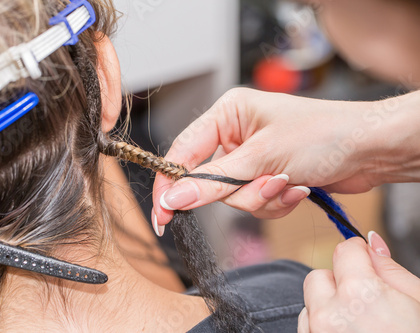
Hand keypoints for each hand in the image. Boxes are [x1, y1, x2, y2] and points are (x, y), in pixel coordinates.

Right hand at [152, 88, 385, 233]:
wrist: (371, 149)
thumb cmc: (323, 134)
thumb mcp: (263, 157)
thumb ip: (214, 181)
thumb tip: (174, 197)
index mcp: (227, 114)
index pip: (183, 152)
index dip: (171, 183)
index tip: (163, 213)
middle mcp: (236, 135)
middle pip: (210, 181)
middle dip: (241, 191)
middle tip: (268, 184)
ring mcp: (252, 158)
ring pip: (234, 198)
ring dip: (263, 198)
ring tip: (290, 182)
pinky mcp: (267, 177)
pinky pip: (255, 203)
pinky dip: (276, 202)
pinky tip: (298, 188)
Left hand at [298, 232, 419, 331]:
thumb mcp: (418, 300)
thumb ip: (390, 269)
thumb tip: (371, 242)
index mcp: (358, 294)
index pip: (344, 251)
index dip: (359, 252)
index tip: (367, 259)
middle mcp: (328, 314)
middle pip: (318, 276)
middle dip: (338, 281)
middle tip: (366, 301)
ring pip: (310, 303)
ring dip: (328, 307)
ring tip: (360, 324)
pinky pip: (306, 327)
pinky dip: (322, 327)